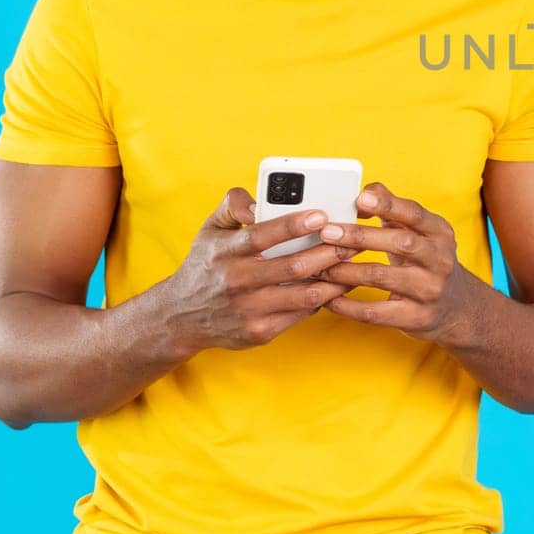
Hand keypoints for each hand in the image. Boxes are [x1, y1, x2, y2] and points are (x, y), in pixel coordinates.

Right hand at [160, 187, 357, 353]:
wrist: (181, 316)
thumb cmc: (206, 264)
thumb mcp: (210, 229)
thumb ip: (234, 204)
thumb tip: (258, 202)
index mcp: (226, 252)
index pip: (263, 235)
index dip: (294, 225)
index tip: (322, 216)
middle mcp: (236, 281)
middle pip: (292, 267)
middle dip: (328, 252)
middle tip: (352, 240)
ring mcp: (249, 310)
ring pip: (303, 294)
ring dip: (333, 279)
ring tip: (350, 263)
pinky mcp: (259, 332)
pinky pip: (300, 313)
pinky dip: (322, 299)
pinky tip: (335, 286)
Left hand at [315, 181, 478, 344]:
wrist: (458, 306)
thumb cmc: (426, 260)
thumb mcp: (419, 233)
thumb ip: (393, 209)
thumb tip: (363, 194)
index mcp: (439, 232)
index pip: (414, 214)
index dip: (387, 205)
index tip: (360, 199)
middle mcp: (439, 259)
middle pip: (399, 243)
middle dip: (360, 237)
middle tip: (327, 233)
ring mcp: (430, 290)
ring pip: (381, 277)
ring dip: (346, 271)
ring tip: (321, 267)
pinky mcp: (417, 317)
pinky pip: (376, 312)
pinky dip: (349, 306)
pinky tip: (330, 299)